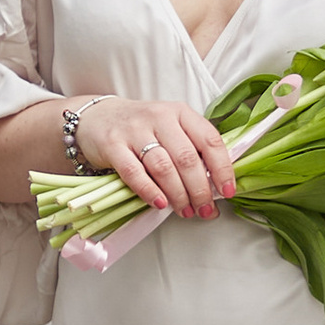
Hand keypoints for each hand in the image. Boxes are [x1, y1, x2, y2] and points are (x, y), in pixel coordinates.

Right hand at [80, 96, 237, 220]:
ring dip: (178, 194)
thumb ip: (191, 149)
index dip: (222, 168)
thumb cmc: (142, 128)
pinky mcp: (113, 145)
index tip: (228, 191)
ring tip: (185, 211)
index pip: (209, 140)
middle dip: (200, 190)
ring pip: (163, 167)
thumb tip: (215, 184)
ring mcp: (134, 130)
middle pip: (186, 158)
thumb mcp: (170, 128)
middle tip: (205, 210)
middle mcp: (159, 117)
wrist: (97, 118)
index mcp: (180, 112)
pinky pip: (134, 172)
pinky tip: (160, 204)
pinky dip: (149, 191)